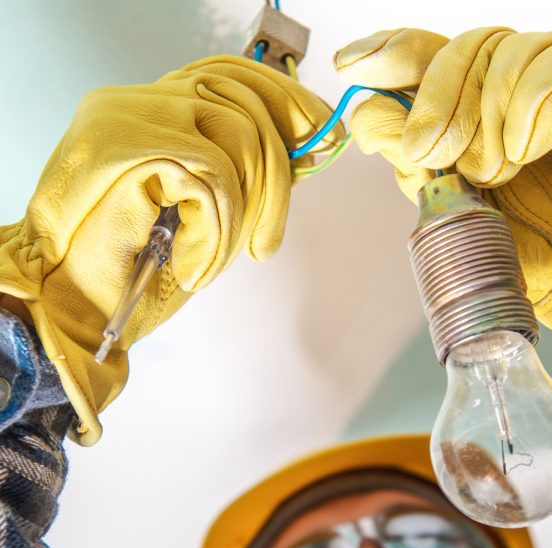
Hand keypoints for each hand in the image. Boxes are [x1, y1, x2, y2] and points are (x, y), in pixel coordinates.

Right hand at [0, 55, 340, 444]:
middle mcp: (137, 102)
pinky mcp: (130, 148)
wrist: (72, 308)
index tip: (318, 134)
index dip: (282, 100)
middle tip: (266, 244)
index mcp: (149, 109)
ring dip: (243, 215)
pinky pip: (214, 178)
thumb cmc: (131, 269)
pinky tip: (192, 265)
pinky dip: (215, 234)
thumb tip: (298, 153)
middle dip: (276, 180)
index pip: (228, 75)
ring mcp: (131, 118)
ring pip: (238, 138)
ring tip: (212, 261)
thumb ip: (238, 174)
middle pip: (244, 102)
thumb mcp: (200, 213)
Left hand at [335, 28, 551, 392]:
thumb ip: (421, 167)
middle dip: (440, 99)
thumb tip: (367, 115)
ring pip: (520, 53)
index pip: (440, 56)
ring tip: (497, 171)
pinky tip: (527, 145)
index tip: (354, 65)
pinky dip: (544, 101)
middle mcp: (536, 82)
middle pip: (474, 48)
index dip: (397, 53)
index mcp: (492, 110)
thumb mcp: (468, 217)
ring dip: (492, 113)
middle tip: (432, 150)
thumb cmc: (546, 256)